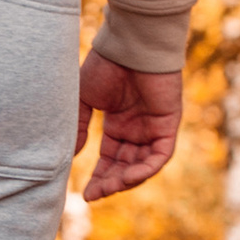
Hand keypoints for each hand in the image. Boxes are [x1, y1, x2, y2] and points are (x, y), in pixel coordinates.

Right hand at [75, 53, 181, 201]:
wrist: (128, 45)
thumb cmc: (105, 65)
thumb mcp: (83, 100)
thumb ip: (80, 128)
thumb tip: (71, 156)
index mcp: (119, 122)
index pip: (110, 158)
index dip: (99, 177)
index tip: (84, 194)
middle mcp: (137, 128)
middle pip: (126, 165)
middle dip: (110, 183)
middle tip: (94, 195)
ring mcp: (153, 126)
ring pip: (143, 164)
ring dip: (126, 180)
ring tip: (108, 188)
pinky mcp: (168, 124)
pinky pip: (160, 155)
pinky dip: (145, 169)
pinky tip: (127, 176)